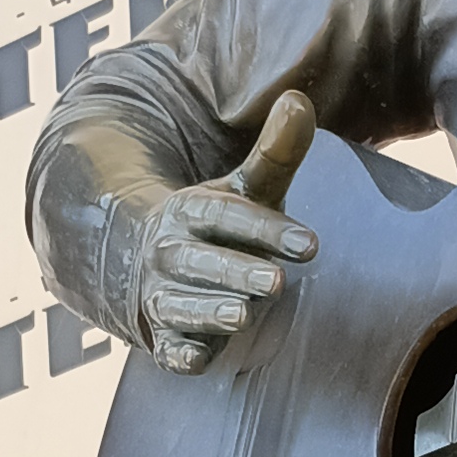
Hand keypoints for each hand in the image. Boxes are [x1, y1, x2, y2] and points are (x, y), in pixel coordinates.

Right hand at [123, 93, 318, 370]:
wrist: (145, 264)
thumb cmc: (216, 228)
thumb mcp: (243, 191)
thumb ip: (275, 153)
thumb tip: (300, 98)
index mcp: (189, 211)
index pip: (226, 216)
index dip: (266, 229)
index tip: (311, 245)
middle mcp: (169, 253)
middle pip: (201, 262)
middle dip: (236, 271)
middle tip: (277, 282)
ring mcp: (162, 297)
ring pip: (180, 305)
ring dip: (209, 311)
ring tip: (243, 315)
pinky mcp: (165, 339)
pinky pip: (169, 349)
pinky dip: (180, 354)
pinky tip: (197, 357)